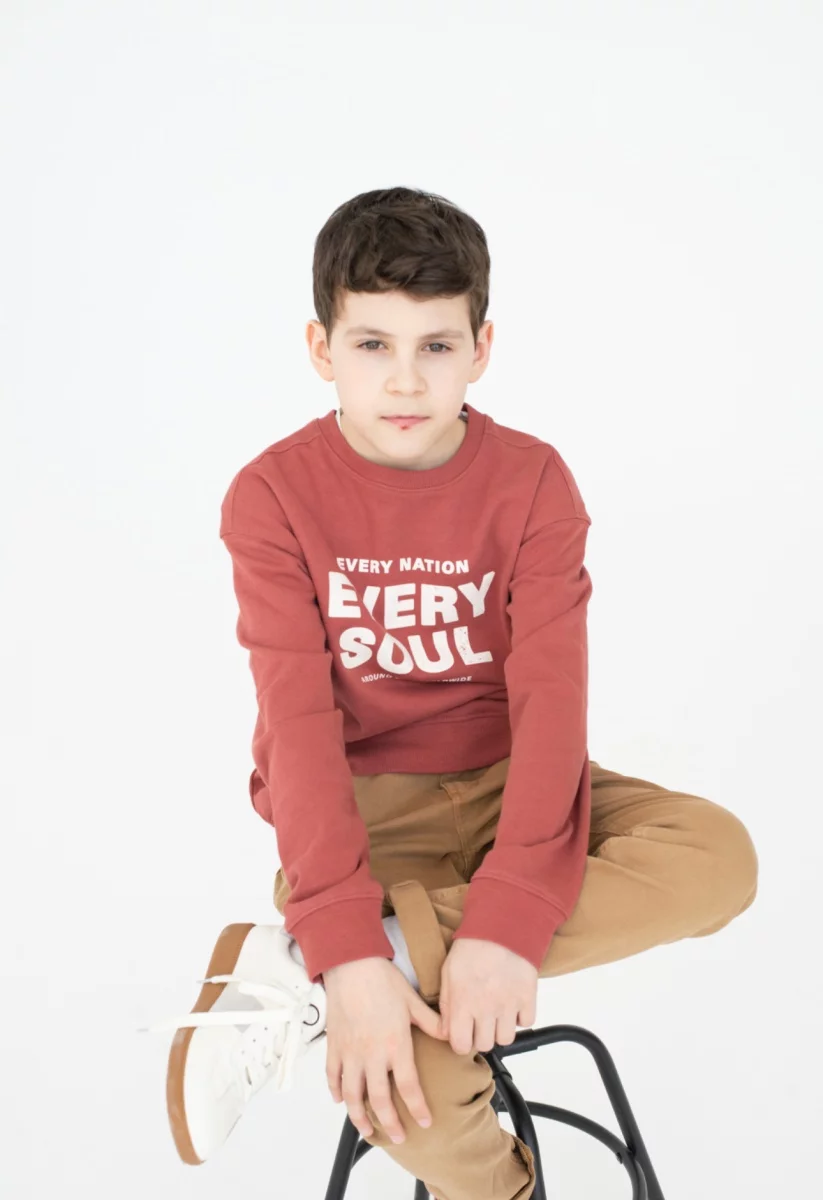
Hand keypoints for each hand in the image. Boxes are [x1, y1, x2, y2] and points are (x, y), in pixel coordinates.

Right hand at [323, 956, 449, 1143]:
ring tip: (368, 1130)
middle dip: (390, 1123)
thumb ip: (432, 1023)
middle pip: (379, 1099)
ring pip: (352, 1095)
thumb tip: (452, 1036)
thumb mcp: (412, 1000)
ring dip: (359, 1116)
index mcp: (395, 1044)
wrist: (351, 963)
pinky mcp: (334, 1045)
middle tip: (398, 1138)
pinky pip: (332, 1075)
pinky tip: (339, 1100)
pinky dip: (335, 1091)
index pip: (409, 1086)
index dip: (417, 1107)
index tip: (425, 1122)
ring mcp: (350, 1052)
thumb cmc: (383, 980)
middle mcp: (372, 1054)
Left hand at [438, 937, 537, 1055]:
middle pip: (485, 1045)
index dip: (461, 1042)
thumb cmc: (472, 946)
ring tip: (497, 1013)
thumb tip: (447, 1031)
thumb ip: (446, 1005)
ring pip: (506, 1039)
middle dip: (481, 1036)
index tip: (463, 1033)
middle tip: (481, 1021)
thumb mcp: (448, 972)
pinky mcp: (528, 997)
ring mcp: (509, 1004)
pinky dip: (520, 1017)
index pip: (461, 1045)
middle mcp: (486, 1008)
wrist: (502, 926)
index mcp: (463, 1002)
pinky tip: (512, 1003)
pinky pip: (526, 1022)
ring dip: (501, 1029)